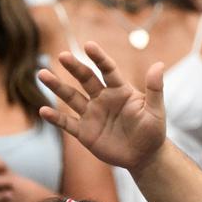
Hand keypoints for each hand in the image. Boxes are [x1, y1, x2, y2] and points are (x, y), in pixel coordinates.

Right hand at [38, 45, 168, 172]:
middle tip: (62, 55)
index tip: (89, 45)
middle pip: (86, 79)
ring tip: (42, 74)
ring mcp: (92, 114)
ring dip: (57, 86)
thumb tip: (159, 64)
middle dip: (74, 67)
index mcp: (120, 91)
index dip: (99, 58)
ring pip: (71, 97)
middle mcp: (103, 99)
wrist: (144, 156)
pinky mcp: (84, 132)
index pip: (108, 70)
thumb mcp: (155, 111)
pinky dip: (55, 117)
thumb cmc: (153, 131)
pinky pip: (67, 122)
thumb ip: (155, 89)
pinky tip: (43, 110)